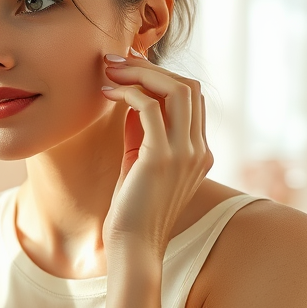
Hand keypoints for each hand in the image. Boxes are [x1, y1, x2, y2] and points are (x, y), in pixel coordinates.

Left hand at [99, 50, 213, 261]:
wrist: (132, 248)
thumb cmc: (132, 209)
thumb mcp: (140, 162)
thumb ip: (143, 131)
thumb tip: (131, 96)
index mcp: (199, 151)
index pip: (191, 97)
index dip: (161, 74)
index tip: (129, 66)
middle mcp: (199, 150)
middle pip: (188, 86)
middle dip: (150, 67)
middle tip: (116, 60)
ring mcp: (185, 153)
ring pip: (174, 89)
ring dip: (140, 72)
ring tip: (109, 70)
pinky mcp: (161, 158)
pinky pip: (147, 106)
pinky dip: (127, 92)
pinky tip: (107, 93)